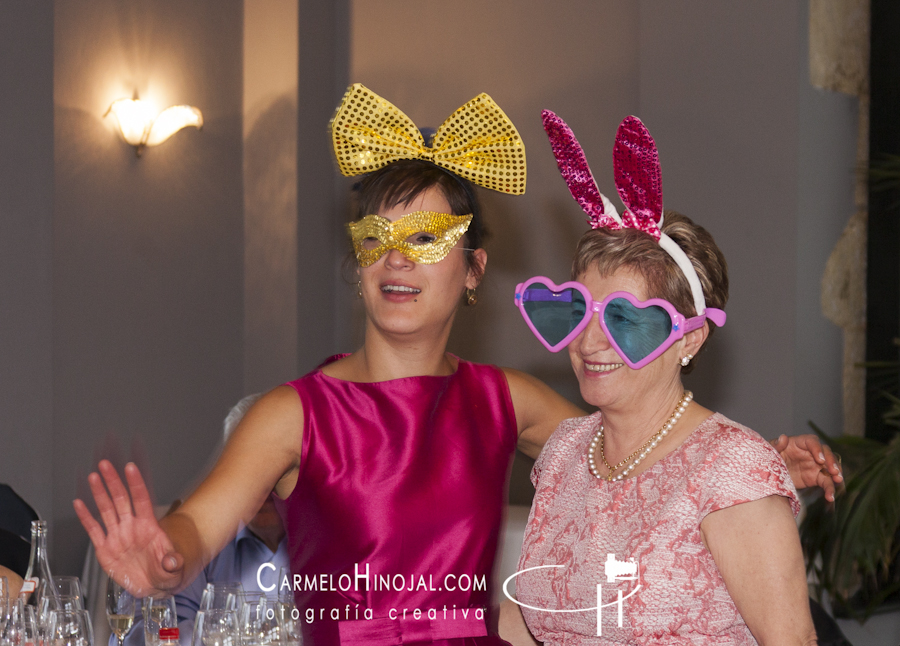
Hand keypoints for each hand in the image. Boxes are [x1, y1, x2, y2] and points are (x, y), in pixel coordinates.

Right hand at [73, 460, 185, 596]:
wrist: (154, 586)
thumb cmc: (165, 572)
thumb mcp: (174, 568)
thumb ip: (172, 562)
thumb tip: (172, 562)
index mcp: (149, 527)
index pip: (142, 499)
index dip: (136, 483)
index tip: (130, 468)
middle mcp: (131, 527)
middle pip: (121, 499)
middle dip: (113, 481)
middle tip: (105, 465)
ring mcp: (117, 536)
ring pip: (106, 510)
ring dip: (99, 493)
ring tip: (93, 477)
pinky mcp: (105, 549)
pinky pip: (94, 530)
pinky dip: (86, 517)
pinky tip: (79, 504)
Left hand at [771, 434, 842, 500]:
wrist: (769, 474)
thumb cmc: (769, 457)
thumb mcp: (770, 451)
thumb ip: (776, 445)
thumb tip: (783, 438)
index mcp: (799, 442)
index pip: (812, 441)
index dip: (817, 449)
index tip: (820, 459)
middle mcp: (811, 452)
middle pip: (826, 453)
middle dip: (832, 461)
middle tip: (834, 471)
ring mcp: (815, 465)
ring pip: (830, 467)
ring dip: (836, 473)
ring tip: (838, 481)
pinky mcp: (817, 478)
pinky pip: (826, 482)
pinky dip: (830, 489)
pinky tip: (830, 497)